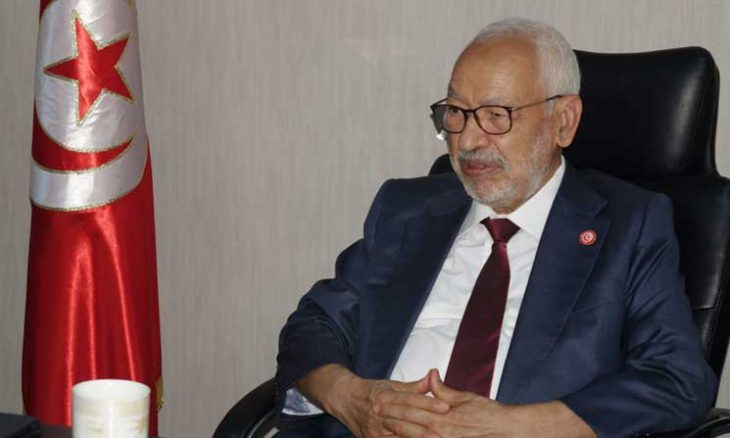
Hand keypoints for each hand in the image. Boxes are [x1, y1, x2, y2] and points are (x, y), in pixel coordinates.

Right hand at [297, 365, 448, 437]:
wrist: (344, 400)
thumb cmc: (371, 393)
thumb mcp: (391, 385)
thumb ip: (414, 386)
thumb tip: (434, 376)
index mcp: (386, 396)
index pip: (409, 400)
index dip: (428, 404)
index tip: (445, 407)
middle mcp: (380, 412)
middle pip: (405, 417)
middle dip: (425, 423)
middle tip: (444, 429)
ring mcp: (375, 428)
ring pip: (398, 432)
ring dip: (416, 436)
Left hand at [380, 369, 513, 436]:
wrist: (507, 431)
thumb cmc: (488, 414)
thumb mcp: (465, 398)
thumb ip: (444, 389)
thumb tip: (431, 375)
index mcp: (442, 416)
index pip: (413, 410)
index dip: (394, 407)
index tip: (378, 403)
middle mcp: (440, 432)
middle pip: (409, 428)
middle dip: (390, 423)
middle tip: (373, 416)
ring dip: (399, 435)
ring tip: (383, 431)